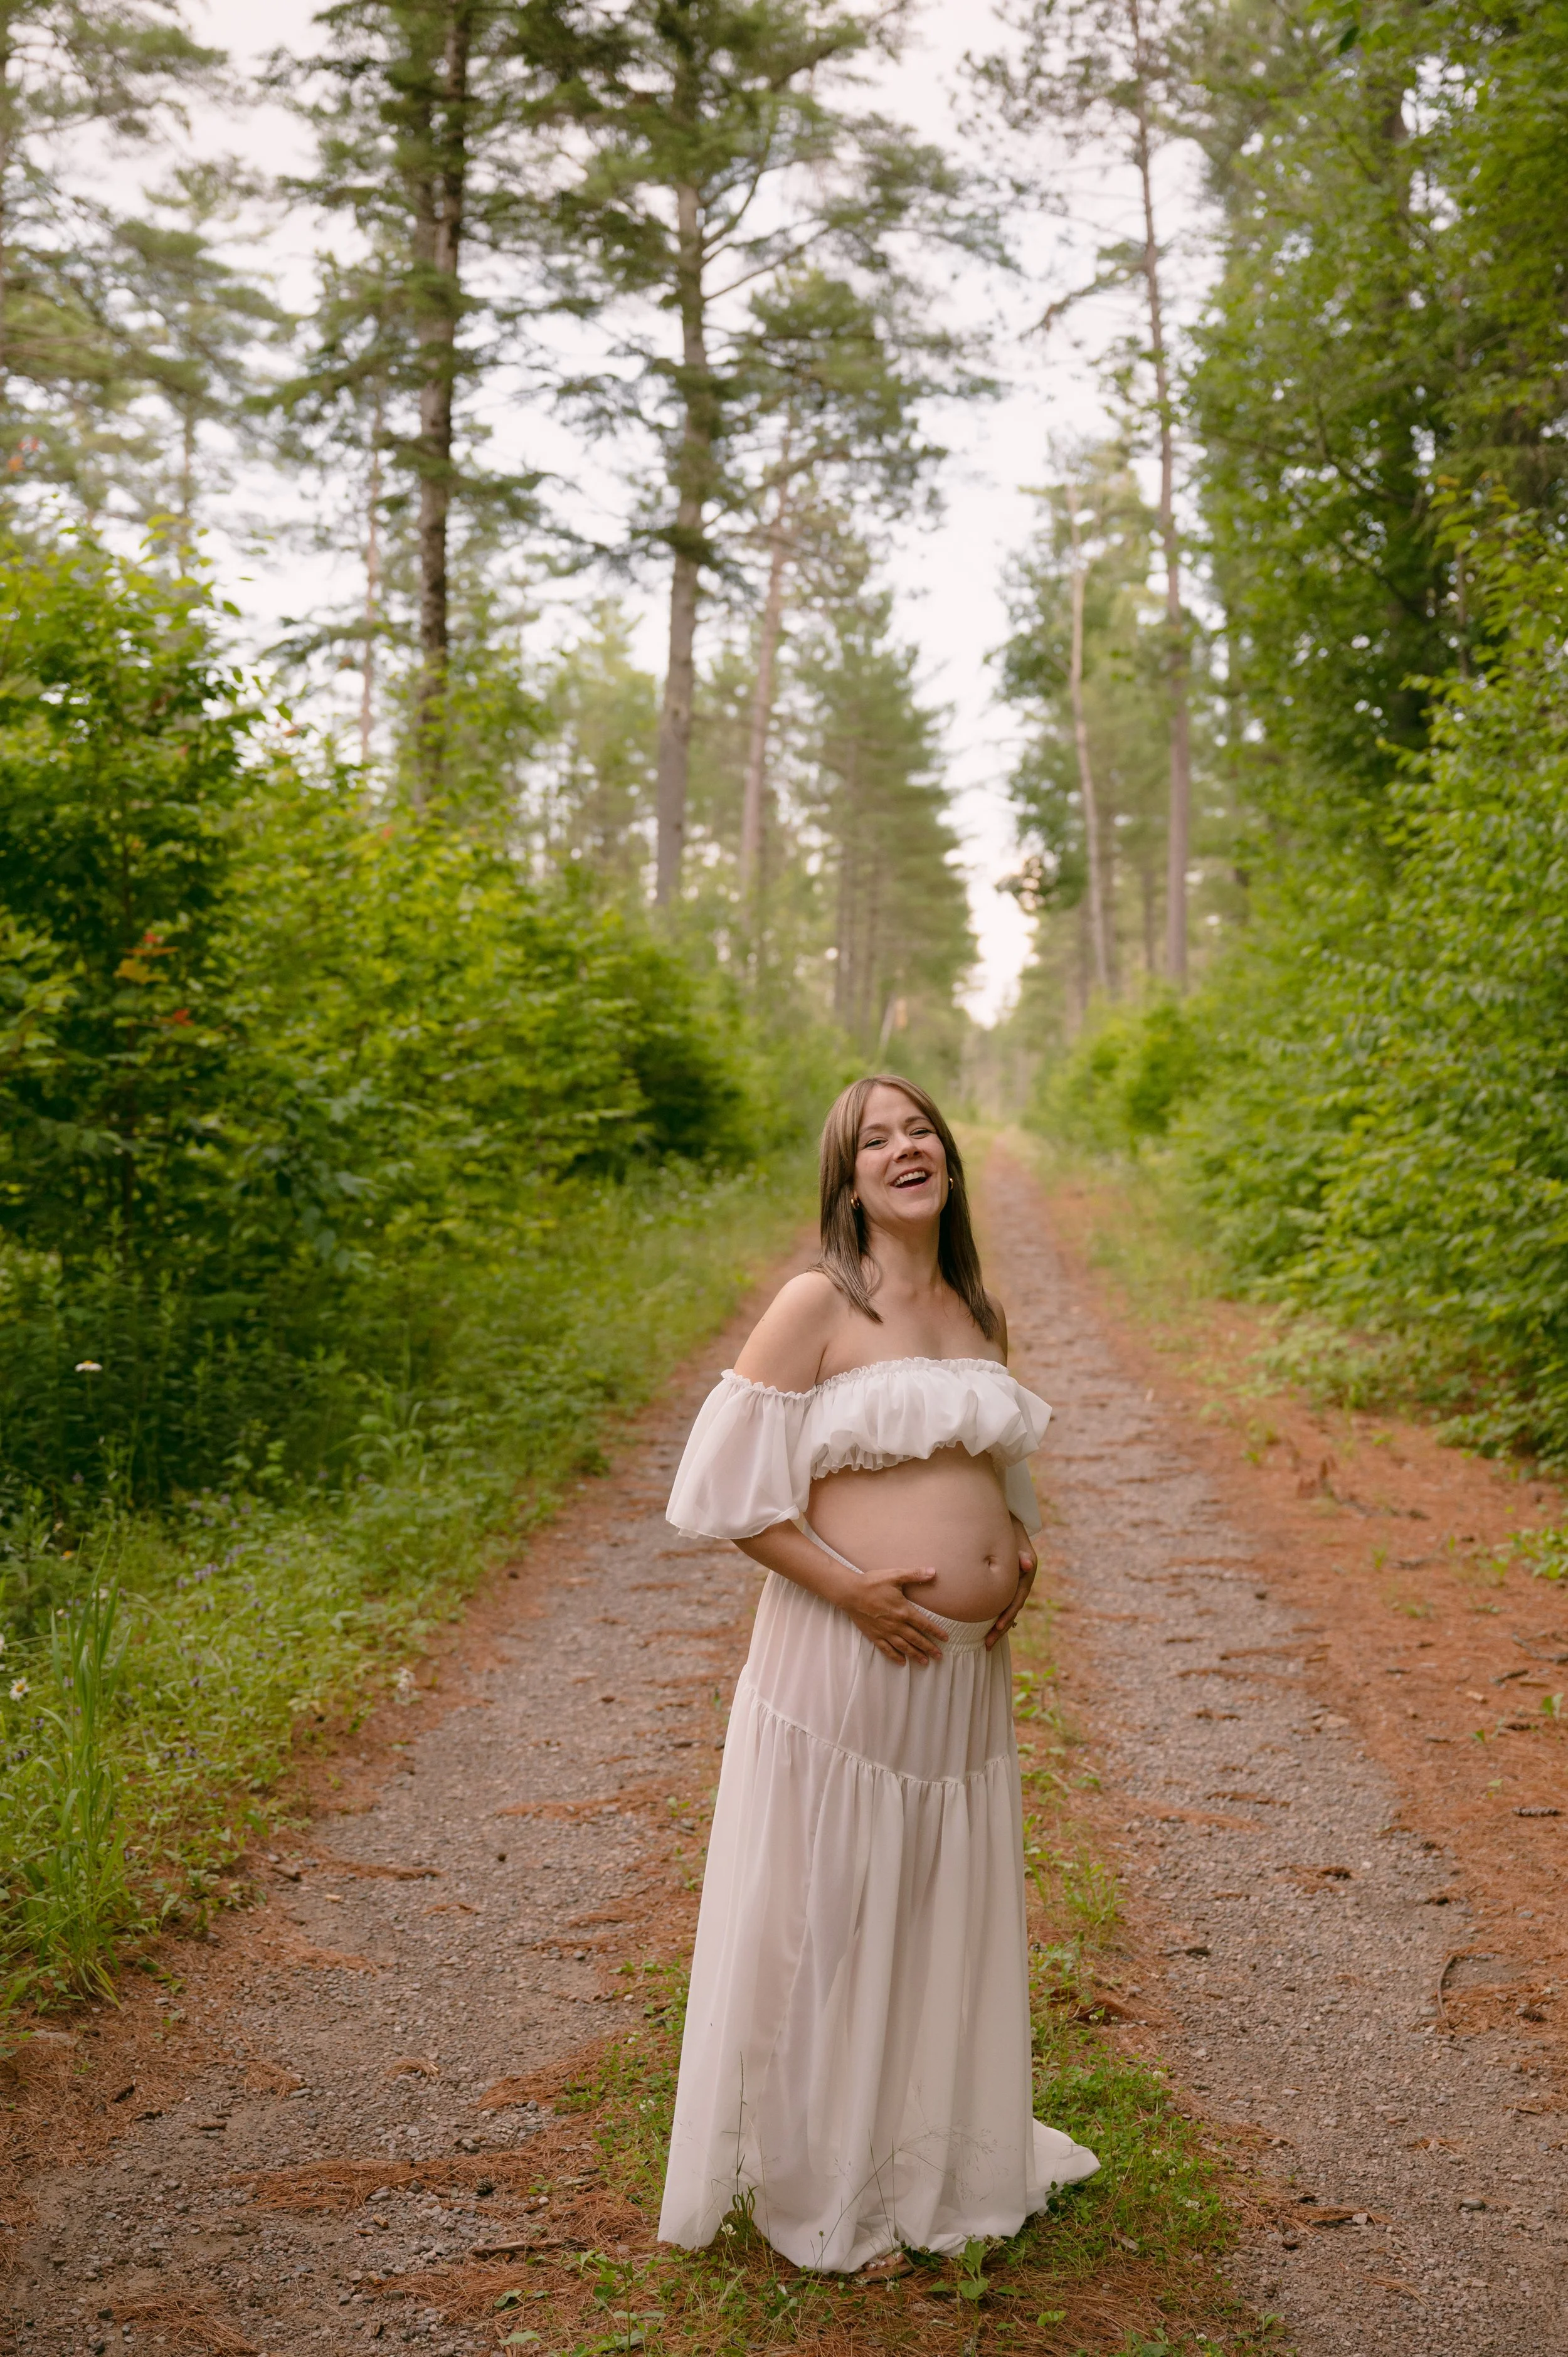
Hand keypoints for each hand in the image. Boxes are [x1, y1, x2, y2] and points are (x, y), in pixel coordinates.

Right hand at [837, 1564, 946, 1664]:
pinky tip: (902, 1661)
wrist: (850, 1592)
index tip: (945, 1639)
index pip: (924, 1624)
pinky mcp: (874, 1635)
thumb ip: (915, 1574)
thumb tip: (933, 1571)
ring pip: (904, 1646)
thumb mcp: (895, 1575)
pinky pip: (886, 1649)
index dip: (936, 1632)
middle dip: (929, 1648)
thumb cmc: (873, 1583)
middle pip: (916, 1639)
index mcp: (903, 1611)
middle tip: (939, 1656)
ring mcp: (885, 1632)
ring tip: (925, 1662)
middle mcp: (896, 1624)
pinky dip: (895, 1656)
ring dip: (915, 1654)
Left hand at [986, 1523, 1037, 1650]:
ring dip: (997, 1626)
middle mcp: (1022, 1581)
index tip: (997, 1627)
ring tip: (986, 1642)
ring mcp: (1015, 1583)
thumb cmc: (1008, 1528)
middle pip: (1011, 1609)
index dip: (1008, 1614)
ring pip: (1006, 1608)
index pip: (1017, 1599)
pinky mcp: (1006, 1582)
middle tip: (987, 1644)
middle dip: (1000, 1628)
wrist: (1007, 1520)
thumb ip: (1020, 1552)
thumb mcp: (1015, 1537)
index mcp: (1027, 1573)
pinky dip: (994, 1615)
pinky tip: (986, 1627)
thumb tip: (1026, 1564)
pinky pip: (1000, 1602)